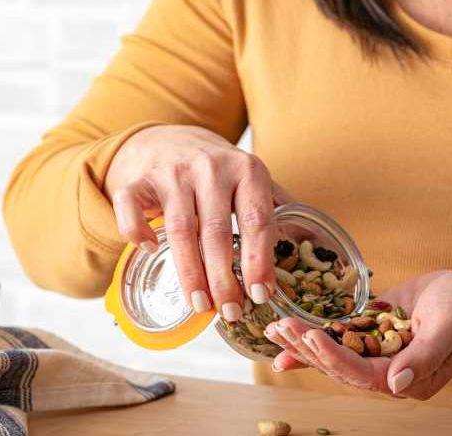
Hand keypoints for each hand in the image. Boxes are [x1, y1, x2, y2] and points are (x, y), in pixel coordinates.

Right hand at [105, 124, 293, 322]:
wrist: (172, 139)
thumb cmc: (220, 172)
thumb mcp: (253, 180)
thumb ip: (280, 208)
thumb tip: (319, 248)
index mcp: (247, 170)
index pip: (256, 220)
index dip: (258, 260)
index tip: (259, 294)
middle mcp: (210, 167)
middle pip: (217, 231)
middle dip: (223, 278)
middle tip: (230, 311)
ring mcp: (173, 172)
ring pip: (180, 229)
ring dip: (190, 272)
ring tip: (200, 305)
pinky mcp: (140, 179)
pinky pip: (132, 208)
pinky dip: (138, 232)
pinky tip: (151, 252)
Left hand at [265, 270, 451, 399]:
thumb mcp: (451, 327)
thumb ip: (425, 357)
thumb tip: (395, 384)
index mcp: (410, 378)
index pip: (364, 374)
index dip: (334, 358)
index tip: (310, 337)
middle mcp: (391, 373)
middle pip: (341, 368)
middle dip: (308, 350)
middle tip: (280, 328)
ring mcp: (380, 356)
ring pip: (335, 356)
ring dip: (304, 345)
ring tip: (274, 331)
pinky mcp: (372, 337)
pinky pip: (340, 341)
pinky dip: (314, 339)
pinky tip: (289, 339)